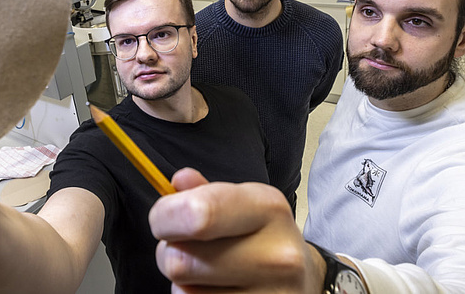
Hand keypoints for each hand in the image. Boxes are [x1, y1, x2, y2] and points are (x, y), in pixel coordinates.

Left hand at [149, 168, 324, 292]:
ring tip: (205, 273)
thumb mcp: (240, 203)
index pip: (197, 214)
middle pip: (180, 261)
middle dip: (169, 253)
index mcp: (268, 209)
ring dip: (182, 283)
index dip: (164, 217)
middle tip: (186, 250)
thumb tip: (179, 182)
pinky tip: (214, 291)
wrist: (301, 280)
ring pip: (183, 292)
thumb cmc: (258, 237)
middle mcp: (276, 256)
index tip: (163, 219)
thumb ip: (204, 192)